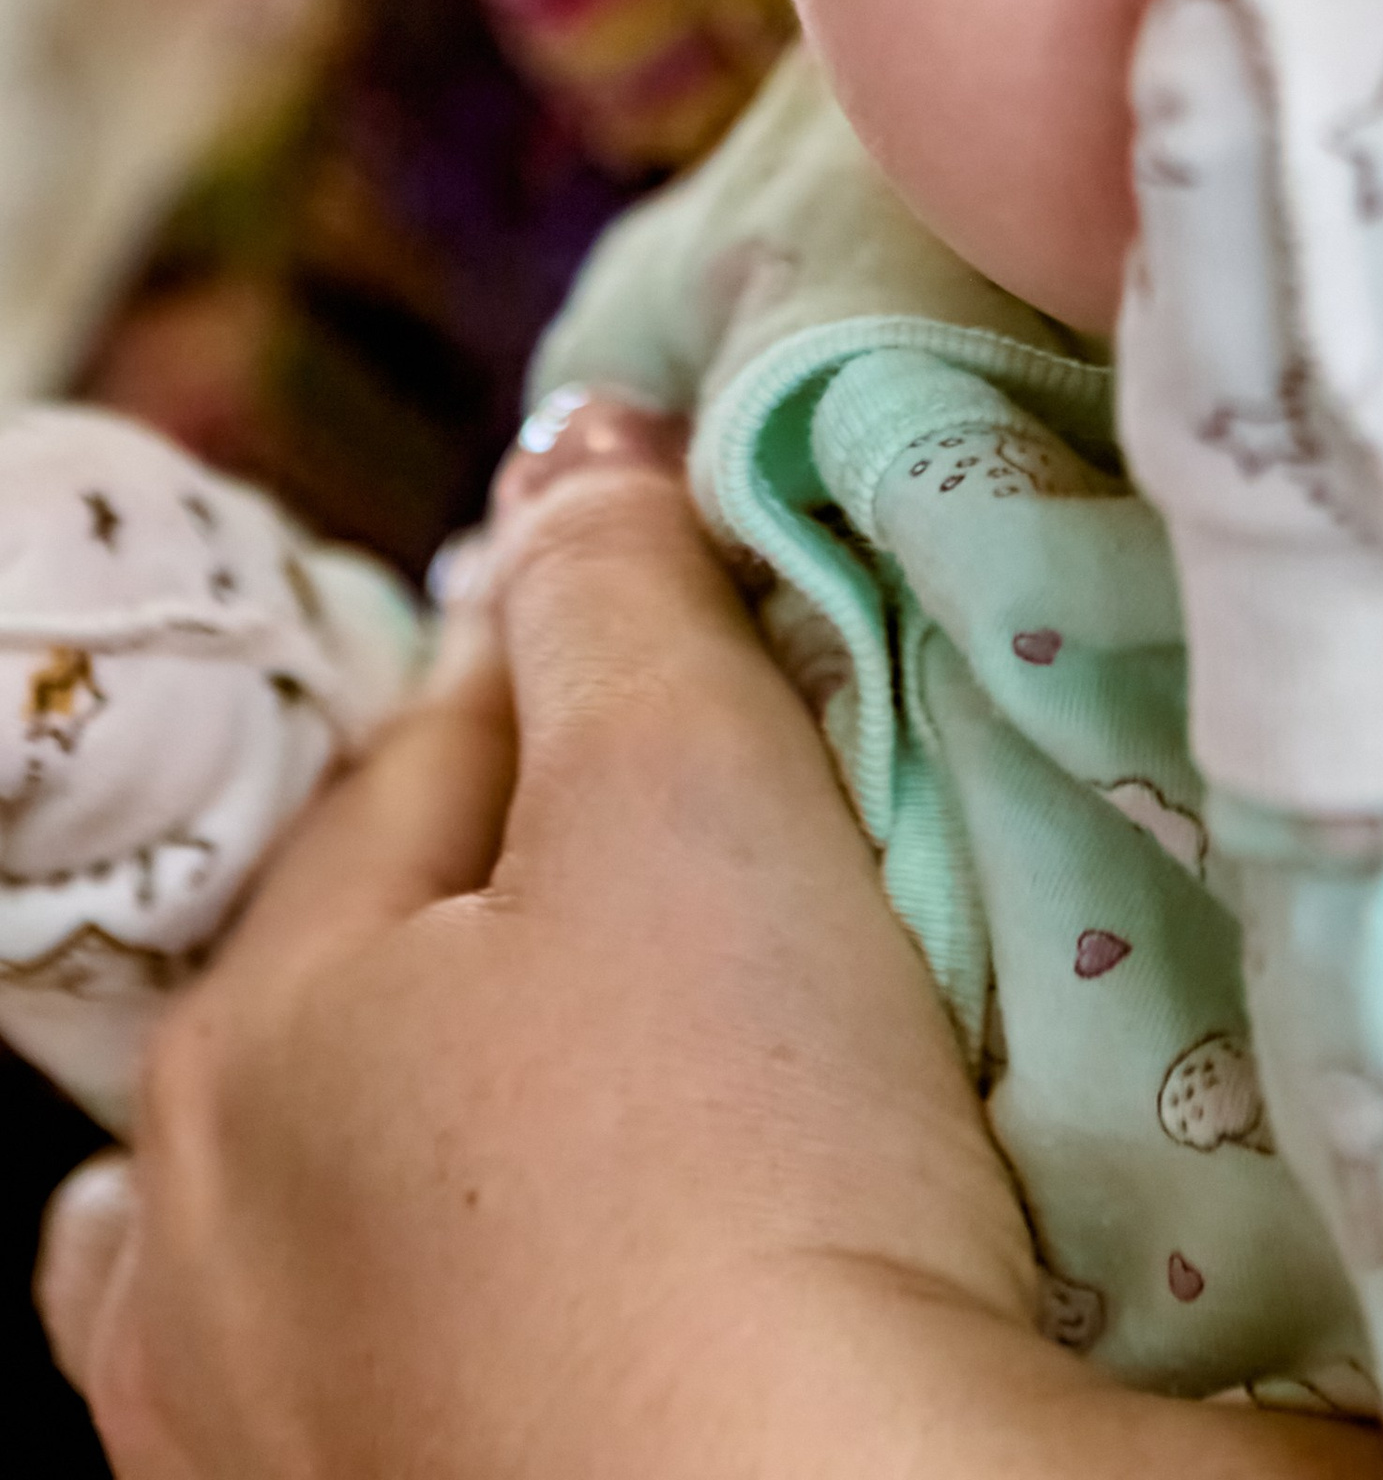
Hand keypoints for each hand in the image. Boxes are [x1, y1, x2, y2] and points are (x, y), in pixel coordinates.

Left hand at [50, 429, 1382, 1479]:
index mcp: (250, 1027)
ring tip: (645, 1085)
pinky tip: (580, 1289)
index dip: (599, 650)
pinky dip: (493, 1300)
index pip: (441, 748)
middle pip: (390, 978)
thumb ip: (618, 603)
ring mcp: (278, 1452)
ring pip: (366, 1201)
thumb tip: (574, 451)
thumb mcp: (688, 797)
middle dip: (524, 886)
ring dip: (475, 1118)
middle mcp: (201, 1254)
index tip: (734, 618)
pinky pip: (436, 1370)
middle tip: (731, 844)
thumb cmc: (725, 1178)